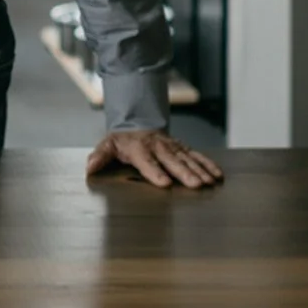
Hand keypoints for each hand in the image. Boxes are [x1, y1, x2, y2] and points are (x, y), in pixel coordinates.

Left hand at [86, 129, 223, 188]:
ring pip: (187, 159)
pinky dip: (208, 164)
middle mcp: (158, 147)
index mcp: (139, 148)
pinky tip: (218, 175)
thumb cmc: (123, 141)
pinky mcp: (183, 148)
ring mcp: (172, 147)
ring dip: (199, 170)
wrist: (138, 123)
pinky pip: (197, 156)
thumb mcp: (108, 145)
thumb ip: (100, 157)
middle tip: (195, 185)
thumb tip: (89, 168)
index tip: (164, 183)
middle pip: (171, 161)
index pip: (147, 161)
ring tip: (210, 182)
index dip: (155, 171)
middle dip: (184, 172)